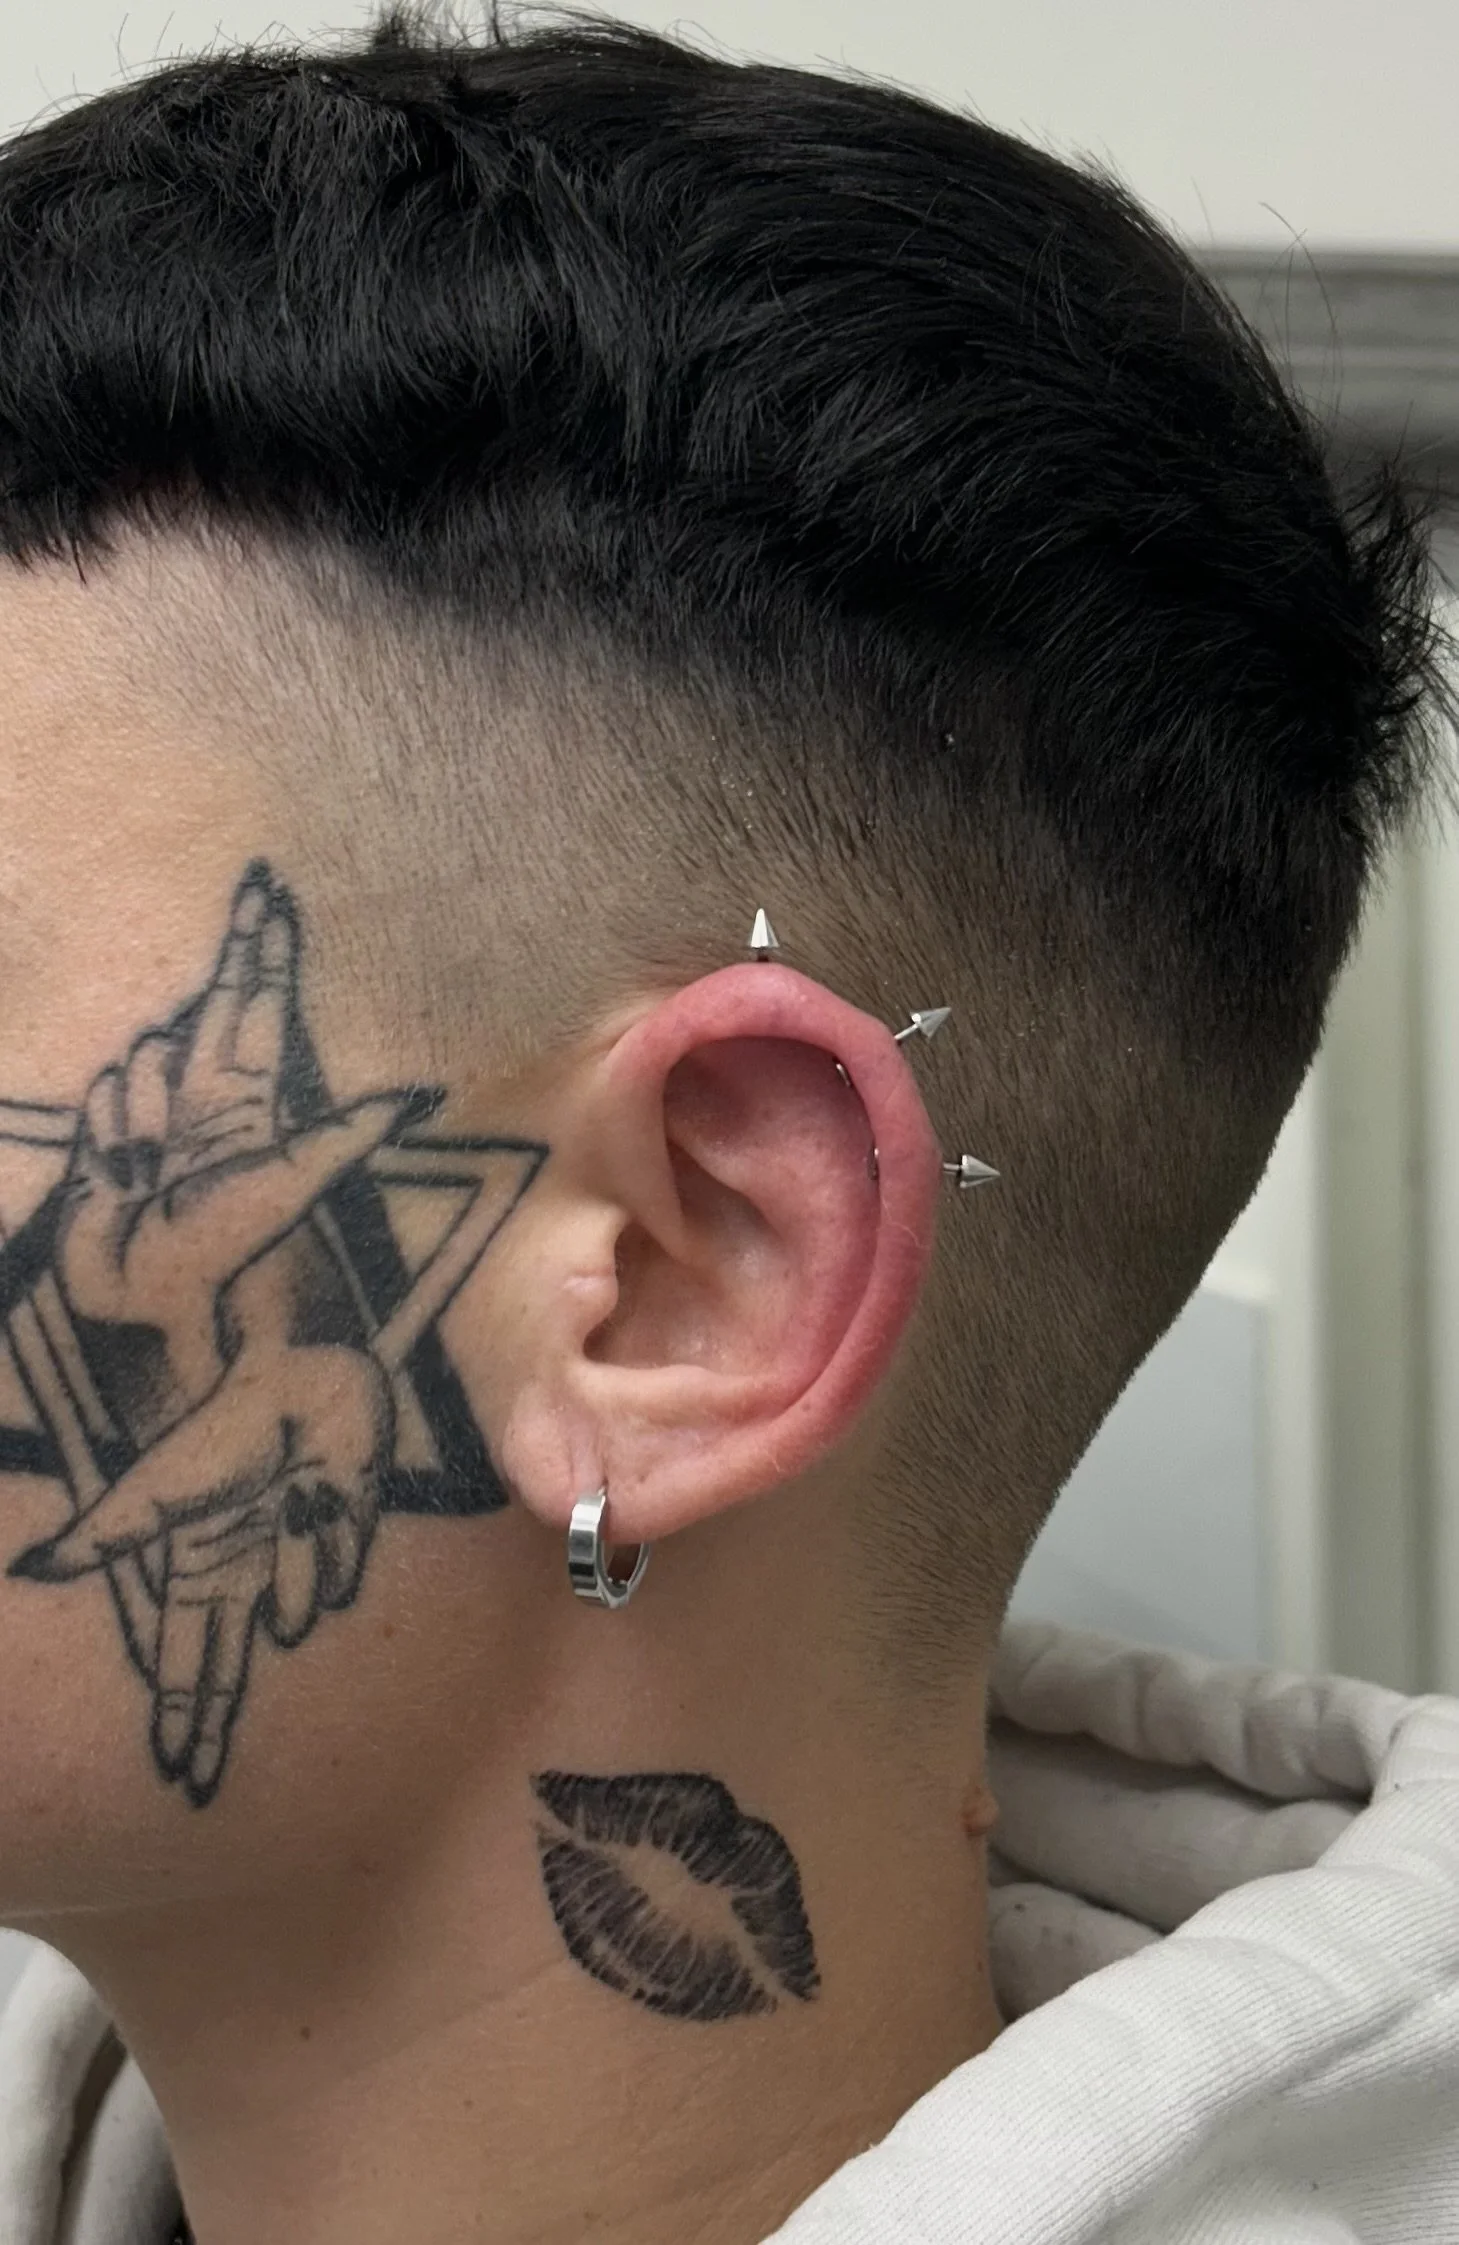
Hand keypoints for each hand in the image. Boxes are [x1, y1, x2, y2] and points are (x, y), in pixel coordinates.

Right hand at [12, 1336, 394, 1804]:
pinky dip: (333, 1536)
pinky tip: (327, 1489)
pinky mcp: (347, 1539)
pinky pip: (344, 1576)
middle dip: (212, 1725)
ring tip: (289, 1496)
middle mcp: (248, 1574)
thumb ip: (102, 1538)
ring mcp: (298, 1559)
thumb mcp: (157, 1489)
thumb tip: (31, 1567)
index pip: (185, 1660)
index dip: (180, 1715)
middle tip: (200, 1784)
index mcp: (202, 1568)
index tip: (176, 1771)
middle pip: (229, 1670)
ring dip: (293, 1559)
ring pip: (299, 1609)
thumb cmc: (226, 1429)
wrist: (307, 1380)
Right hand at [58, 864, 415, 1408]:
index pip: (262, 1002)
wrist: (144, 1302)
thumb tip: (421, 1098)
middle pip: (212, 1003)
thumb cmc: (225, 1247)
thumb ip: (349, 1133)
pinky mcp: (104, 1134)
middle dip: (228, 959)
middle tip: (255, 897)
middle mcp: (203, 1091)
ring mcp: (152, 1112)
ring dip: (146, 1114)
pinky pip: (104, 1096)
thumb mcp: (294, 1182)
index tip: (274, 893)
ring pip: (141, 1058)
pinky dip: (109, 1136)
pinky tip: (122, 1179)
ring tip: (157, 1175)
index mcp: (252, 1096)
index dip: (267, 947)